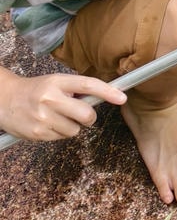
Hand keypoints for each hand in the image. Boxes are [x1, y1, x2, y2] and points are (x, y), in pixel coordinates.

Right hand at [0, 72, 126, 141]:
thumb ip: (75, 90)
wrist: (5, 100)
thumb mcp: (55, 82)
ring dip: (71, 126)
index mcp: (57, 82)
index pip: (87, 85)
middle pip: (86, 114)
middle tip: (81, 114)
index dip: (107, 91)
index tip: (122, 97)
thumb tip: (104, 97)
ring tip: (57, 117)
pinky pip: (62, 138)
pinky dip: (59, 133)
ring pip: (75, 130)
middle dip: (89, 117)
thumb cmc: (36, 90)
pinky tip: (48, 124)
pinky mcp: (38, 133)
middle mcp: (50, 98)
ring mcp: (43, 117)